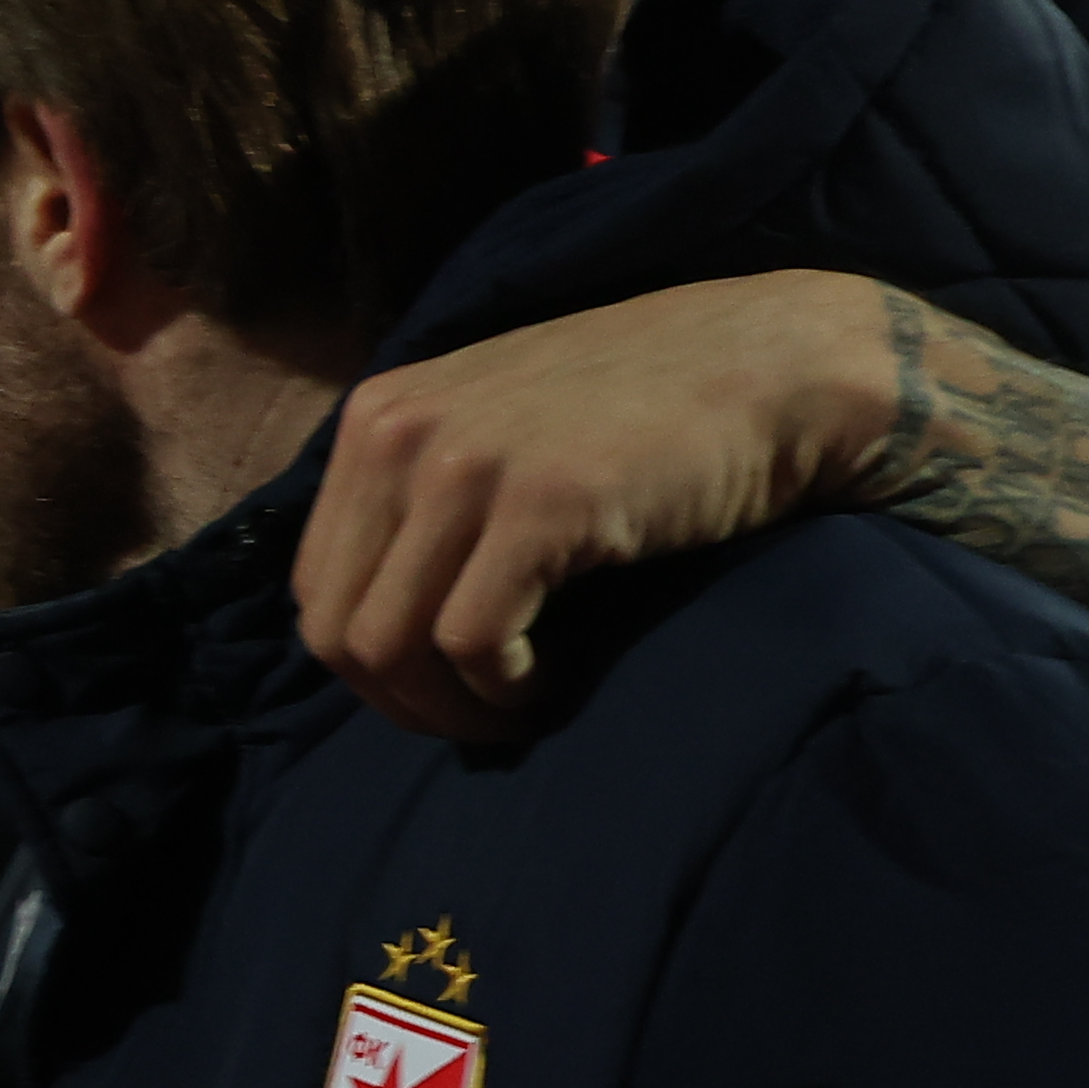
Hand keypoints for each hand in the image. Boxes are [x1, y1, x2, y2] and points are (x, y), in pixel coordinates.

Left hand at [291, 269, 903, 733]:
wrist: (775, 366)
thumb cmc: (645, 416)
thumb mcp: (496, 435)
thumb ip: (421, 508)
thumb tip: (372, 639)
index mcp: (376, 418)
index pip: (314, 589)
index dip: (374, 670)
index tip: (450, 690)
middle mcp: (398, 431)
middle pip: (338, 632)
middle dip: (406, 706)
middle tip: (488, 721)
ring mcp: (464, 462)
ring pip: (391, 648)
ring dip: (457, 710)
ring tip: (526, 707)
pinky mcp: (541, 501)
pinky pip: (473, 643)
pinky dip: (508, 693)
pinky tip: (557, 688)